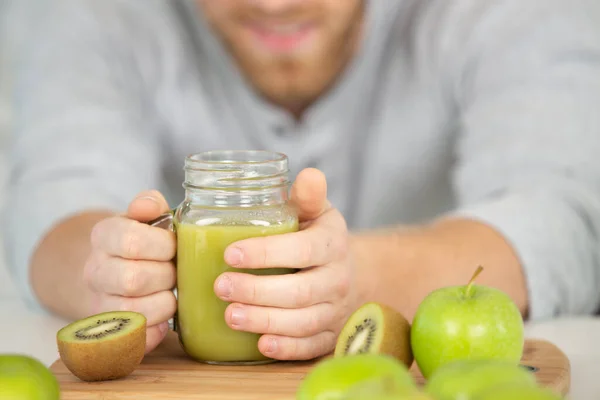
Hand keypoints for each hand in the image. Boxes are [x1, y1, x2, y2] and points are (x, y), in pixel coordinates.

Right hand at [83, 190, 176, 353]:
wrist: (117, 272)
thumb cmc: (144, 242)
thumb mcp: (145, 217)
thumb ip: (149, 205)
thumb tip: (149, 205)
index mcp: (104, 236)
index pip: (131, 241)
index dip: (162, 246)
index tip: (174, 246)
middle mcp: (95, 271)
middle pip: (134, 279)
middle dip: (167, 275)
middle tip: (177, 271)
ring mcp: (99, 303)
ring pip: (133, 311)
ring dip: (165, 303)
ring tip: (173, 293)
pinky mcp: (110, 333)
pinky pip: (133, 339)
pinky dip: (155, 332)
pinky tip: (166, 320)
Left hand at [213, 168, 358, 359]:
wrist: (346, 270)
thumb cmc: (318, 236)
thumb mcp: (316, 211)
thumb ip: (308, 196)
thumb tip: (309, 174)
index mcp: (332, 243)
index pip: (303, 250)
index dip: (267, 254)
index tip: (230, 253)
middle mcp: (338, 278)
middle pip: (300, 292)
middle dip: (257, 291)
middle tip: (220, 287)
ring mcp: (335, 310)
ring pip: (303, 322)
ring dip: (265, 321)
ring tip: (229, 315)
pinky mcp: (330, 334)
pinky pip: (311, 347)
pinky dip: (287, 348)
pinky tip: (260, 345)